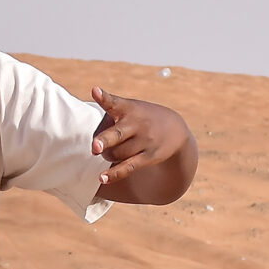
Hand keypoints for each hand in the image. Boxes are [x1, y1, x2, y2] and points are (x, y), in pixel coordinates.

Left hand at [89, 89, 197, 204]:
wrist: (174, 129)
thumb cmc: (141, 119)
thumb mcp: (130, 109)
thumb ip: (109, 121)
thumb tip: (94, 147)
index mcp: (128, 108)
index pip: (114, 102)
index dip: (104, 97)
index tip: (95, 91)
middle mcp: (136, 123)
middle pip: (117, 134)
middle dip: (105, 140)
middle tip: (95, 147)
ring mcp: (144, 140)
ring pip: (117, 154)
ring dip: (107, 155)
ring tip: (107, 152)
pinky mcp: (148, 156)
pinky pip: (128, 167)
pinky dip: (115, 173)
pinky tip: (102, 177)